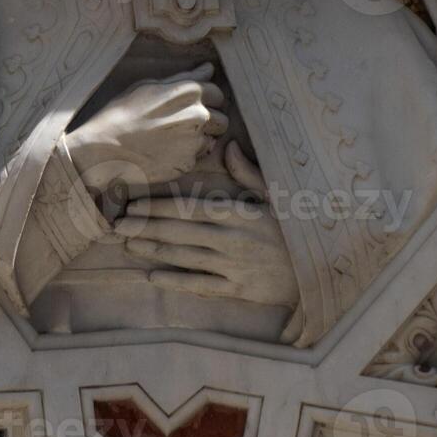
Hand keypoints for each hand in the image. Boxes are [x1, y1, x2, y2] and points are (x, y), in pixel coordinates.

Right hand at [64, 62, 227, 192]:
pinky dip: (187, 155)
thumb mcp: (149, 85)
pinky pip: (198, 158)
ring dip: (200, 139)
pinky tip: (165, 151)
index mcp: (189, 92)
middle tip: (182, 124)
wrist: (104, 148)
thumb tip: (209, 68)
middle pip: (222, 119)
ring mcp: (195, 142)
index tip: (189, 105)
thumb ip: (184, 78)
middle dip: (209, 121)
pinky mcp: (188, 164)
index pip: (218, 93)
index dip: (206, 99)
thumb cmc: (122, 112)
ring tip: (172, 138)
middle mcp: (198, 116)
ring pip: (212, 140)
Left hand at [114, 142, 298, 308]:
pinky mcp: (236, 290)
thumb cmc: (295, 228)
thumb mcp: (276, 195)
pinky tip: (152, 276)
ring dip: (153, 249)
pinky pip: (199, 286)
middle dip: (145, 226)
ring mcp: (231, 267)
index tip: (134, 202)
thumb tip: (228, 146)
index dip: (158, 205)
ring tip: (127, 243)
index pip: (188, 207)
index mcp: (237, 214)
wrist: (319, 270)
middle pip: (178, 231)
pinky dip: (174, 281)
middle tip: (117, 223)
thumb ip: (248, 172)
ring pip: (183, 256)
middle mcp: (230, 240)